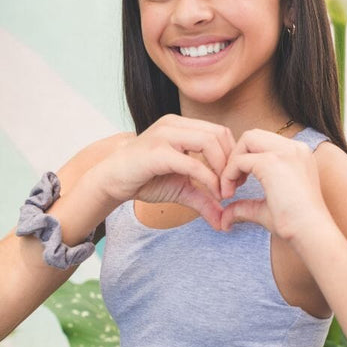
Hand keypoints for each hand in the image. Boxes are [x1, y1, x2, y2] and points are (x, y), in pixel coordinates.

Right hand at [91, 114, 235, 230]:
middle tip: (233, 187)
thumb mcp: (182, 188)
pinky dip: (208, 178)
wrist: (112, 181)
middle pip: (219, 134)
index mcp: (182, 126)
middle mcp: (175, 125)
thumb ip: (204, 199)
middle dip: (231, 162)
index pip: (220, 132)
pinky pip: (191, 162)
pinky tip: (212, 193)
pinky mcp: (157, 151)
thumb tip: (224, 221)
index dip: (233, 156)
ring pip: (209, 141)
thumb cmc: (146, 179)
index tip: (235, 181)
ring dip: (222, 169)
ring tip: (223, 191)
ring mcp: (165, 135)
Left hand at [219, 129, 332, 243]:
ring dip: (233, 161)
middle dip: (237, 155)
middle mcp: (295, 148)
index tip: (239, 184)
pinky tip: (229, 194)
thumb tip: (224, 218)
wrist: (312, 233)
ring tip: (230, 187)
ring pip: (247, 139)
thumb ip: (245, 206)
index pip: (263, 142)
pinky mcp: (272, 162)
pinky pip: (240, 159)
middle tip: (233, 183)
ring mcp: (285, 152)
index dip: (246, 159)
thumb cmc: (295, 225)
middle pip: (253, 135)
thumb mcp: (266, 209)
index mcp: (298, 154)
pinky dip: (228, 174)